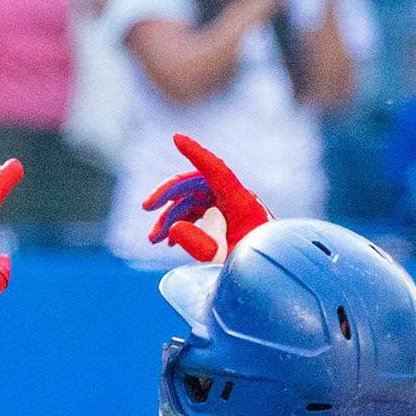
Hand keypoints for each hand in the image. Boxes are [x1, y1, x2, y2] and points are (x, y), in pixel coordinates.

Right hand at [141, 133, 270, 260]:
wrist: (269, 276)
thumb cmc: (254, 268)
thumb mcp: (225, 259)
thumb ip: (199, 245)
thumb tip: (173, 227)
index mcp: (241, 202)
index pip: (216, 170)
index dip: (196, 153)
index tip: (176, 138)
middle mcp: (234, 200)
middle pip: (194, 185)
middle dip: (167, 195)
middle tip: (146, 207)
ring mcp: (227, 209)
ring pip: (190, 201)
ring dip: (169, 218)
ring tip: (153, 240)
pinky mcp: (223, 219)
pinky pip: (196, 213)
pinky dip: (179, 225)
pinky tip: (168, 242)